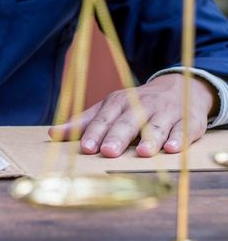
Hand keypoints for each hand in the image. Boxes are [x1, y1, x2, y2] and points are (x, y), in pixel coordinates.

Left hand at [48, 74, 216, 157]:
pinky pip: (184, 130)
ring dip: (150, 139)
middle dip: (118, 137)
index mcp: (119, 102)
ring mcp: (166, 112)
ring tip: (143, 153)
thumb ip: (83, 123)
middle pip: (128, 122)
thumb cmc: (136, 105)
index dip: (95, 133)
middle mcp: (142, 106)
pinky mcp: (188, 121)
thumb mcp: (108, 109)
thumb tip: (52, 134)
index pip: (104, 119)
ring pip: (157, 126)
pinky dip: (179, 139)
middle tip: (108, 152)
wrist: (179, 87)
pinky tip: (172, 149)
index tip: (86, 148)